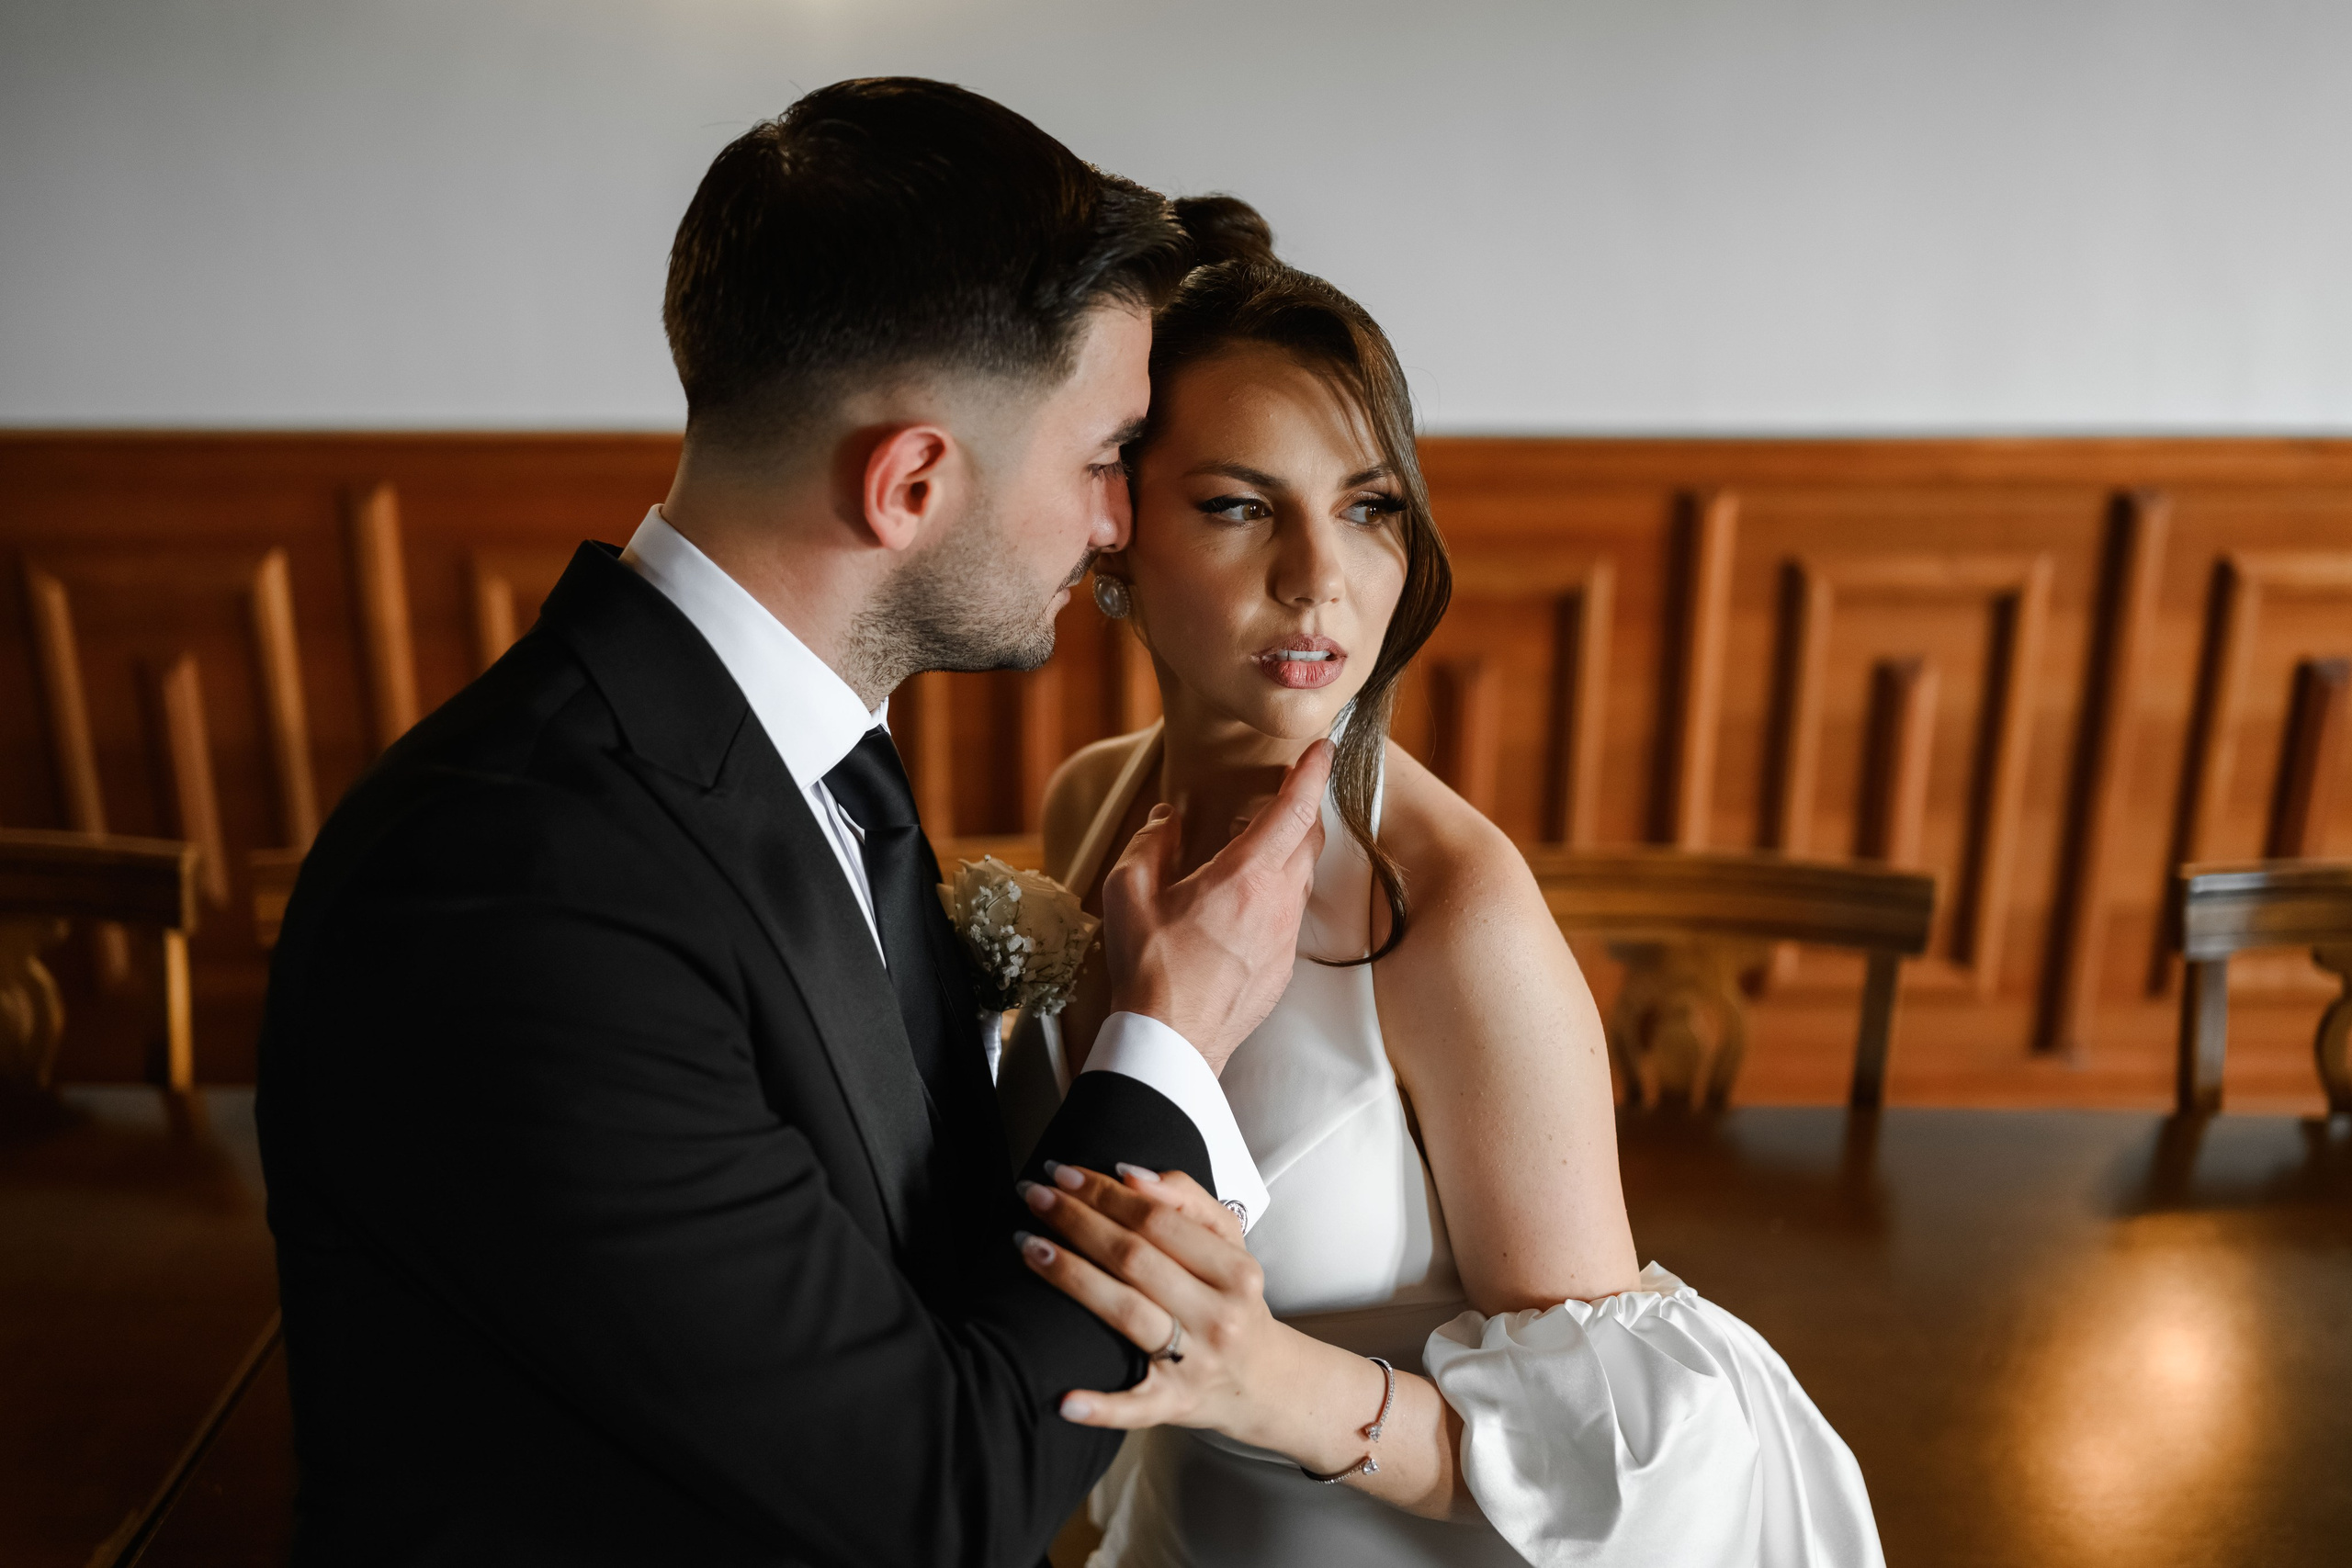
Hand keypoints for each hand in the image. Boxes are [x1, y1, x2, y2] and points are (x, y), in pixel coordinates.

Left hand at [1013, 1162, 1381, 1477]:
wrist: (1265, 1382)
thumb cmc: (1233, 1302)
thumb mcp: (1230, 1244)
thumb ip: (1186, 1200)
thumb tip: (1129, 1175)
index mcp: (1235, 1271)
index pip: (1159, 1220)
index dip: (1106, 1193)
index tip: (1062, 1172)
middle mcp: (1218, 1316)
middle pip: (1135, 1259)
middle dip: (1077, 1222)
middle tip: (1033, 1196)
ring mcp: (1196, 1363)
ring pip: (1125, 1312)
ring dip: (1070, 1277)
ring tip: (1027, 1245)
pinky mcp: (1174, 1405)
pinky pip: (1133, 1407)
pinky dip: (1099, 1407)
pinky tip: (1062, 1401)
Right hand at [1100, 739, 1330, 1071]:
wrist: (1172, 1042)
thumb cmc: (1149, 967)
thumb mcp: (1128, 893)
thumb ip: (1151, 844)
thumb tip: (1168, 820)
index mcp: (1245, 876)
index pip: (1295, 809)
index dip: (1313, 772)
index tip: (1323, 749)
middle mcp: (1278, 902)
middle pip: (1310, 839)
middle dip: (1302, 808)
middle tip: (1279, 794)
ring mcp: (1286, 938)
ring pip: (1300, 879)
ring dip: (1285, 854)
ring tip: (1248, 851)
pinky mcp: (1283, 968)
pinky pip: (1288, 917)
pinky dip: (1273, 896)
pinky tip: (1239, 908)